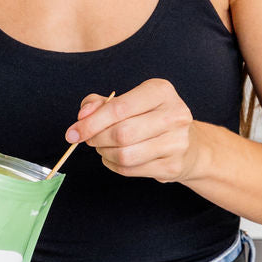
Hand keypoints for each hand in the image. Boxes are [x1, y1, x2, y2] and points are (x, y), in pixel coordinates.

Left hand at [64, 80, 201, 183]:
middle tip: (89, 140)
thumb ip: (99, 104)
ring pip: (125, 155)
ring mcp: (177, 142)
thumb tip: (83, 115)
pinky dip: (113, 165)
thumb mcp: (127, 101)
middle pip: (121, 133)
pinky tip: (114, 158)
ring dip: (105, 153)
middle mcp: (175, 114)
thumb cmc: (149, 117)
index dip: (91, 122)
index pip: (119, 108)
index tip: (72, 132)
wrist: (188, 143)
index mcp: (161, 91)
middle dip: (96, 139)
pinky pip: (131, 169)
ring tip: (103, 147)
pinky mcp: (173, 166)